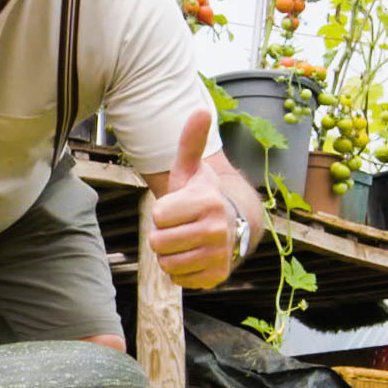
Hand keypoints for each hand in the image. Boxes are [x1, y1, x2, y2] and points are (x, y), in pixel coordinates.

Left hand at [146, 108, 237, 288]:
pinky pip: (178, 279)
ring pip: (166, 263)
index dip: (162, 211)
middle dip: (162, 234)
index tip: (177, 207)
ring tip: (185, 240)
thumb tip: (200, 109)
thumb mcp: (191, 170)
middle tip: (180, 226)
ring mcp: (219, 256)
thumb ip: (190, 142)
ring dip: (169, 253)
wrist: (229, 226)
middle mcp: (217, 229)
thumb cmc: (200, 196)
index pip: (158, 215)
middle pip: (158, 242)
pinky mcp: (217, 277)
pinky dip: (181, 271)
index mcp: (208, 201)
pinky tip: (193, 256)